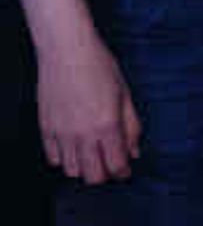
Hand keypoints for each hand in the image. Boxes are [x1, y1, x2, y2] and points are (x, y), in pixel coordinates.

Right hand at [36, 29, 141, 184]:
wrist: (67, 49)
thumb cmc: (98, 65)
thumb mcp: (124, 93)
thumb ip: (131, 125)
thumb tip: (134, 151)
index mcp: (107, 125)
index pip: (116, 165)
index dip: (123, 171)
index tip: (125, 168)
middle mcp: (83, 134)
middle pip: (93, 176)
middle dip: (105, 174)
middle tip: (109, 162)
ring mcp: (62, 133)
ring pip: (72, 171)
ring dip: (83, 168)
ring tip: (91, 154)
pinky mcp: (46, 128)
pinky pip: (53, 158)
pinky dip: (64, 159)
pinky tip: (72, 147)